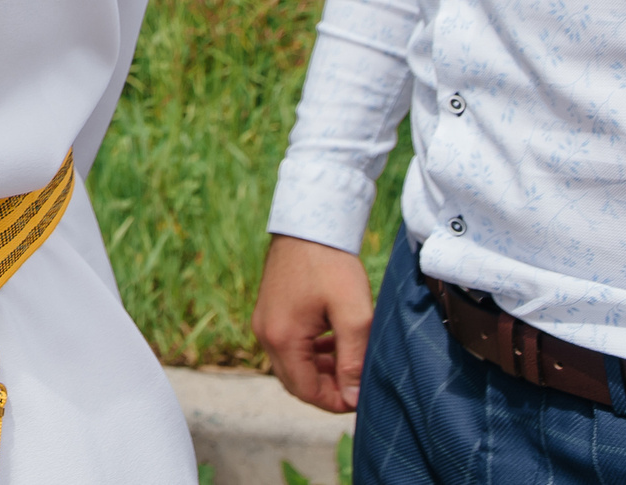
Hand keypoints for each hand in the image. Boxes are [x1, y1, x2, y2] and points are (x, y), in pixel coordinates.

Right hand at [253, 234, 374, 412]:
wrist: (308, 224)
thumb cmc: (331, 265)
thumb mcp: (353, 315)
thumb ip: (354, 360)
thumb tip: (354, 397)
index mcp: (282, 337)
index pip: (305, 391)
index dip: (335, 402)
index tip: (362, 397)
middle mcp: (265, 333)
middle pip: (294, 382)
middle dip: (326, 389)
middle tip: (357, 383)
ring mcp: (263, 321)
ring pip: (291, 365)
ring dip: (319, 372)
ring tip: (349, 363)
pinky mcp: (268, 311)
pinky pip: (287, 346)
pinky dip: (310, 354)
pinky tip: (333, 344)